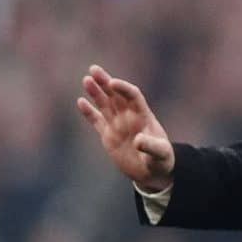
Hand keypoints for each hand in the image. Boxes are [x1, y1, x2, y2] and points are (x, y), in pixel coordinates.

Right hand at [77, 65, 175, 191]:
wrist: (152, 172)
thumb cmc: (161, 161)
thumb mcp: (160, 154)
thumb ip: (151, 146)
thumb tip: (138, 140)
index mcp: (143, 116)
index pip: (132, 96)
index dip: (122, 88)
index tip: (112, 83)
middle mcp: (129, 117)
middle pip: (116, 94)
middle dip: (105, 82)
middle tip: (93, 69)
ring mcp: (117, 125)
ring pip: (105, 104)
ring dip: (96, 92)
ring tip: (86, 80)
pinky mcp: (108, 135)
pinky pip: (96, 120)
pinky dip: (88, 112)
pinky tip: (80, 101)